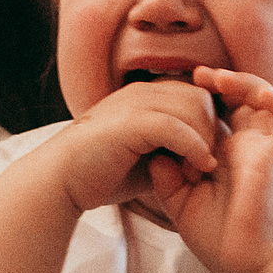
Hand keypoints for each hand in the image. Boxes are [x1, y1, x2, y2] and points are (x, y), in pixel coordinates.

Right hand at [47, 78, 218, 214]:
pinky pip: (175, 126)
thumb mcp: (147, 157)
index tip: (208, 155)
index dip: (210, 122)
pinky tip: (197, 168)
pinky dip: (194, 147)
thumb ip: (174, 150)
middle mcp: (142, 92)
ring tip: (199, 171)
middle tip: (205, 166)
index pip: (196, 94)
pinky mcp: (129, 122)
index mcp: (146, 95)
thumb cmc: (101, 172)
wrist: (60, 180)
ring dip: (205, 141)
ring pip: (193, 107)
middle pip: (200, 96)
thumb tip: (206, 157)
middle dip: (212, 129)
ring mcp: (134, 103)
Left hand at [149, 66, 272, 272]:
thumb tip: (152, 150)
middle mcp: (246, 149)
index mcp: (223, 157)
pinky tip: (257, 92)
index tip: (172, 89)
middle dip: (221, 82)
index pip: (215, 116)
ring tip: (218, 78)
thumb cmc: (221, 241)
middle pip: (240, 101)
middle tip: (196, 75)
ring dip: (245, 83)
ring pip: (266, 101)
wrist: (250, 267)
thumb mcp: (181, 205)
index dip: (199, 99)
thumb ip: (166, 178)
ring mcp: (263, 150)